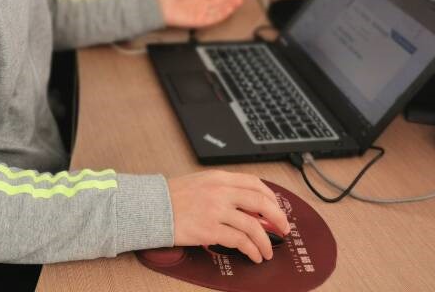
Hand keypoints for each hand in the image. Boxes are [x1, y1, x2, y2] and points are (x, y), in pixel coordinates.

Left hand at [156, 0, 245, 28]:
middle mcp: (202, 3)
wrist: (158, 4)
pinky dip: (222, 14)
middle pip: (221, 0)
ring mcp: (201, 12)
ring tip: (239, 0)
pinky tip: (229, 8)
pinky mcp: (199, 21)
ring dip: (230, 5)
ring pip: (220, 9)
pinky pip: (213, 18)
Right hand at [168, 170, 290, 262]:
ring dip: (265, 241)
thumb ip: (223, 190)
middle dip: (278, 218)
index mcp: (219, 178)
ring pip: (253, 226)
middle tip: (283, 229)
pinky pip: (239, 241)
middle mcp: (220, 191)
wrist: (151, 207)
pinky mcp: (209, 230)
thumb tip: (247, 206)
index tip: (276, 209)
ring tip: (267, 251)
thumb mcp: (200, 183)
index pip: (254, 183)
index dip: (271, 197)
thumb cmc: (173, 197)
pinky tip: (253, 255)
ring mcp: (215, 210)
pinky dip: (251, 250)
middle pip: (261, 202)